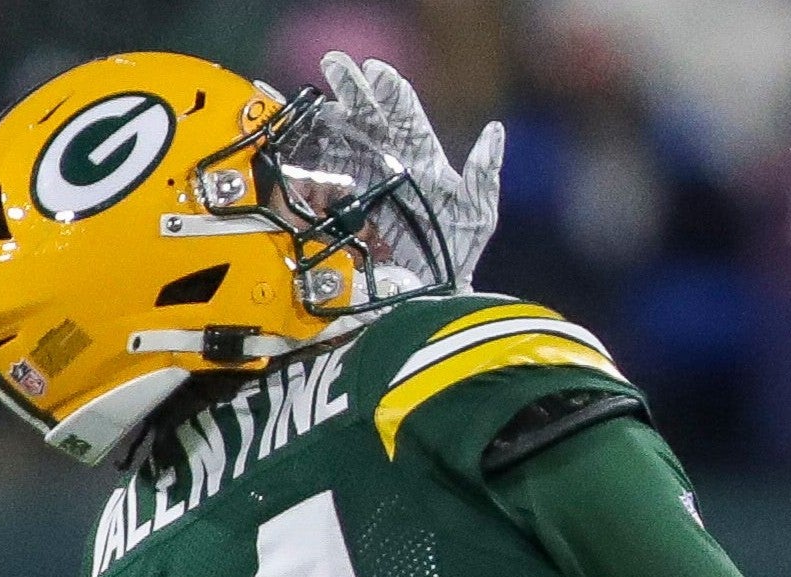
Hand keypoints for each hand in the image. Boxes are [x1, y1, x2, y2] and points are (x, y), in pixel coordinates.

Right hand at [321, 52, 504, 285]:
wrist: (429, 299)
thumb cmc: (456, 256)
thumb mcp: (476, 214)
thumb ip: (484, 173)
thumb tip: (495, 129)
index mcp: (421, 161)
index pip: (405, 118)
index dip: (390, 93)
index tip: (375, 69)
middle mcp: (389, 164)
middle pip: (368, 119)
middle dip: (352, 89)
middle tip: (335, 64)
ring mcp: (362, 182)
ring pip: (341, 140)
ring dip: (326, 117)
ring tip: (312, 101)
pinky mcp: (341, 206)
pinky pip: (321, 175)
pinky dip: (306, 153)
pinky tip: (294, 135)